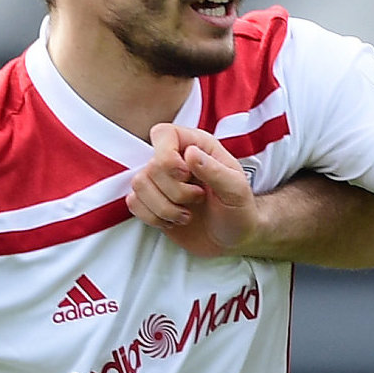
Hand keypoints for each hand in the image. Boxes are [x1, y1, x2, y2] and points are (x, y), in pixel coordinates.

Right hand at [129, 124, 258, 255]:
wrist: (234, 238)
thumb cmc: (240, 210)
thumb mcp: (237, 190)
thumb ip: (215, 171)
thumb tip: (190, 153)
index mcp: (197, 146)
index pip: (164, 134)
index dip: (168, 156)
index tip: (186, 176)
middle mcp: (175, 160)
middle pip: (151, 166)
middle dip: (176, 192)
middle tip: (198, 199)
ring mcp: (161, 181)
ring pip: (139, 185)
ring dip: (164, 208)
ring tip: (187, 215)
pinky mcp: (152, 202)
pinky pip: (133, 203)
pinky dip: (153, 217)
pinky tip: (173, 222)